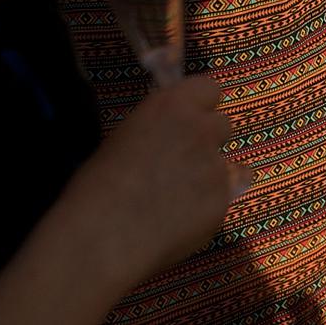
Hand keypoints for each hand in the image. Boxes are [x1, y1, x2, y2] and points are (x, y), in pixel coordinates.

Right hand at [65, 75, 250, 281]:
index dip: (201, 108)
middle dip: (209, 142)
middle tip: (184, 165)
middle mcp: (200, 129)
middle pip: (224, 125)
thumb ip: (160, 130)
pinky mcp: (223, 201)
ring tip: (178, 201)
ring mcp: (216, 165)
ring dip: (210, 177)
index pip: (209, 89)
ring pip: (227, 165)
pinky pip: (223, 199)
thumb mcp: (125, 138)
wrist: (103, 236)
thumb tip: (170, 139)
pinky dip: (207, 209)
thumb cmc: (97, 187)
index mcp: (171, 106)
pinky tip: (179, 224)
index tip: (190, 122)